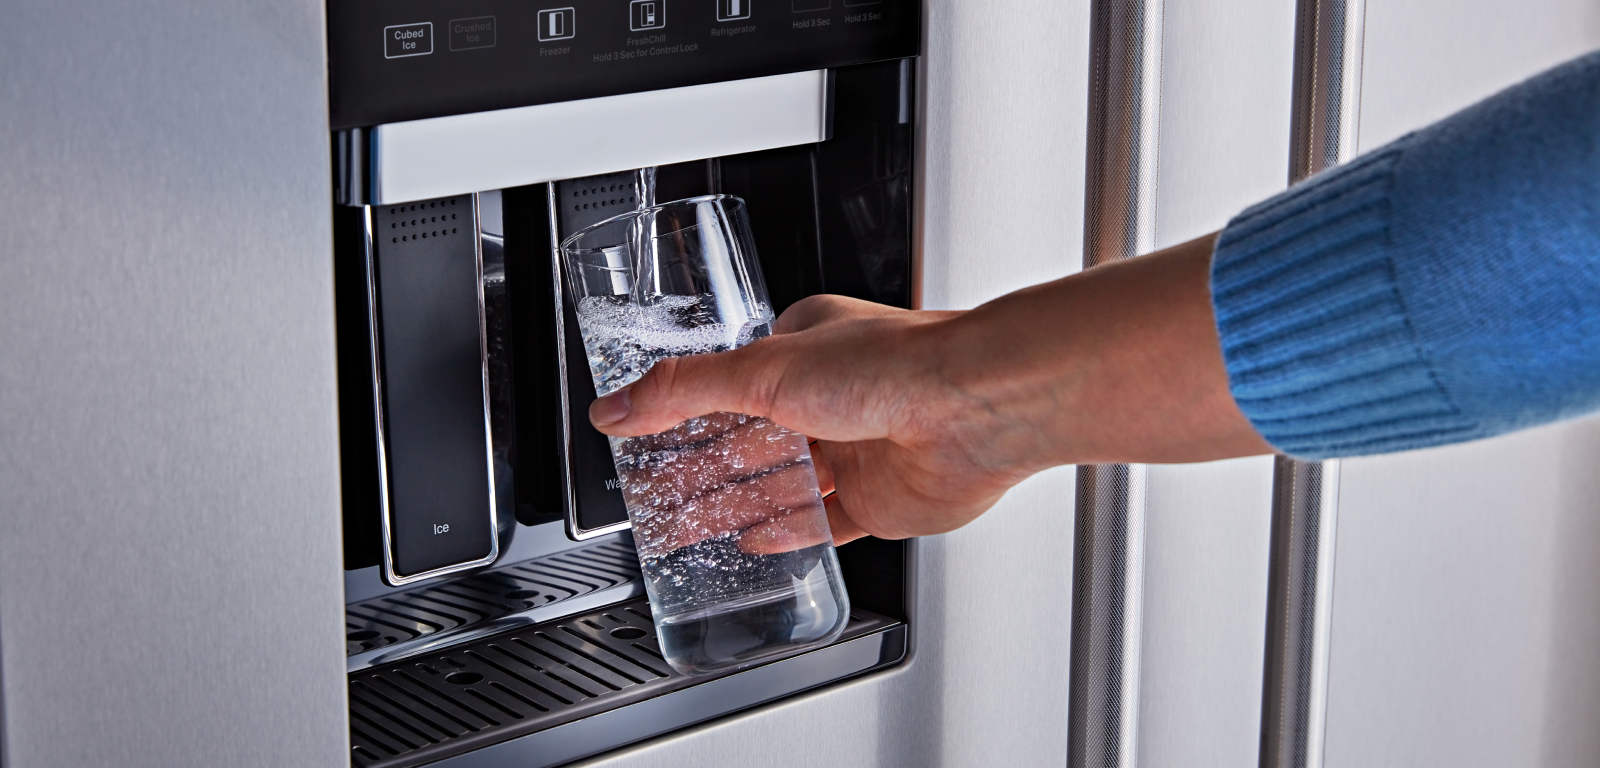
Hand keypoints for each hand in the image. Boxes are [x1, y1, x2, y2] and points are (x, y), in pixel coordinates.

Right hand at [590, 233, 1272, 551]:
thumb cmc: (894, 365)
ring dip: (730, 506)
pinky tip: (753, 542)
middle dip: (698, 470)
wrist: (975, 408)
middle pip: (749, 442)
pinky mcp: (880, 499)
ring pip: (779, 485)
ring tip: (682, 530)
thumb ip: (683, 392)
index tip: (642, 438)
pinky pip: (824, 522)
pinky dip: (787, 532)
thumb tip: (614, 407)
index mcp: (804, 348)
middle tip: (651, 496)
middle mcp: (831, 397)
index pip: (727, 382)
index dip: (682, 412)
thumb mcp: (763, 370)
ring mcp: (856, 450)